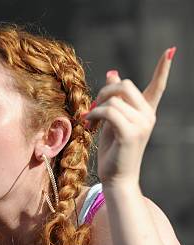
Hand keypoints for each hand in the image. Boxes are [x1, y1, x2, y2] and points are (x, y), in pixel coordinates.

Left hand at [83, 47, 175, 186]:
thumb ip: (114, 98)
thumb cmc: (114, 152)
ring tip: (89, 120)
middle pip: (125, 85)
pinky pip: (108, 112)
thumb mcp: (112, 121)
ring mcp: (141, 124)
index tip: (171, 50)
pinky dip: (94, 115)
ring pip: (114, 99)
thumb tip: (112, 73)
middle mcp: (148, 116)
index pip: (158, 86)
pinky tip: (89, 123)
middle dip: (105, 92)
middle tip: (93, 107)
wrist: (116, 178)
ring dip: (96, 107)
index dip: (163, 68)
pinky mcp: (130, 133)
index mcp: (147, 112)